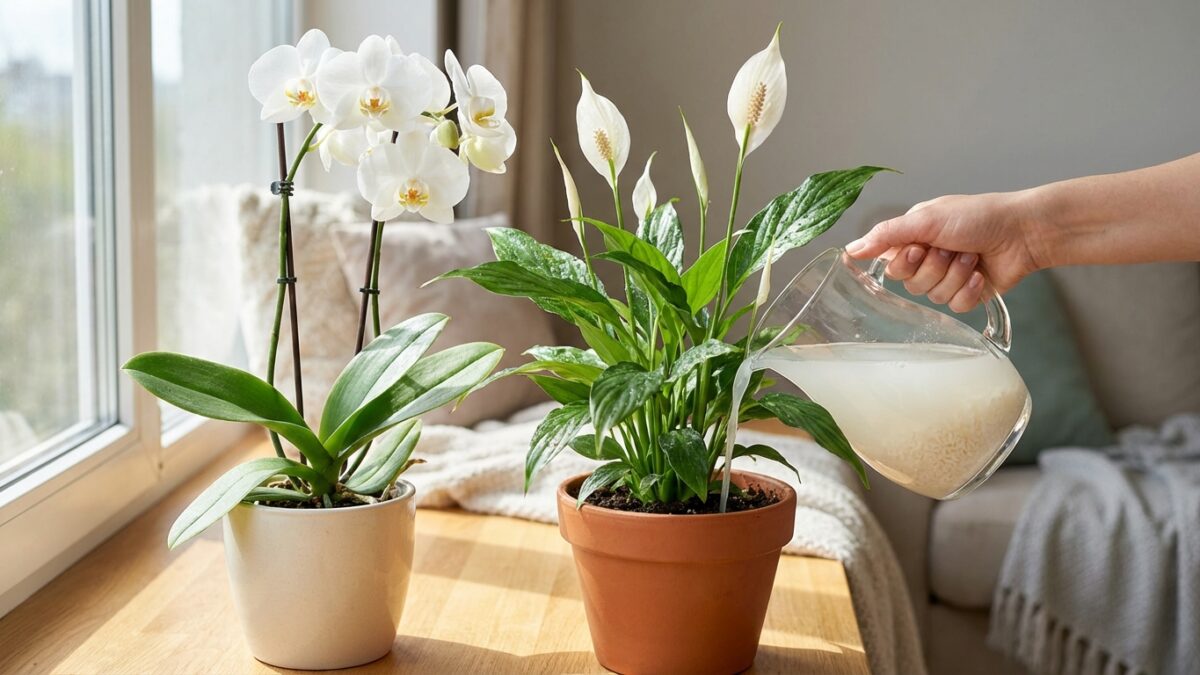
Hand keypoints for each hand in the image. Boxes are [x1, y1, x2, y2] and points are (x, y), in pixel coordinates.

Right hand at [846, 191, 1041, 311]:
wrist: (1022, 231)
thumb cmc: (978, 216)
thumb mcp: (926, 218)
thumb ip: (885, 235)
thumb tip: (850, 249)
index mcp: (913, 238)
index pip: (889, 266)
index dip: (904, 262)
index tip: (919, 247)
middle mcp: (927, 259)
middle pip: (910, 285)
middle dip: (934, 267)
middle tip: (951, 248)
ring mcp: (947, 278)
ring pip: (933, 296)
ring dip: (955, 275)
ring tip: (971, 256)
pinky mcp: (967, 294)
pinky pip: (955, 306)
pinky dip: (969, 289)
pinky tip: (980, 273)